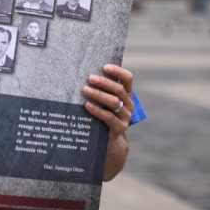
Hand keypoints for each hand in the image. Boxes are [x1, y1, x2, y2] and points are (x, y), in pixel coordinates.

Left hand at [82, 64, 133, 180]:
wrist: (108, 143)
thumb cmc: (100, 117)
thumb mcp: (103, 103)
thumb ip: (99, 91)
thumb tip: (80, 74)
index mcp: (127, 95)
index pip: (128, 79)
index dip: (117, 71)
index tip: (104, 66)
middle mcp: (129, 104)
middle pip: (118, 90)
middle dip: (103, 82)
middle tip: (89, 78)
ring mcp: (126, 117)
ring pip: (114, 102)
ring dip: (98, 94)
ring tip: (85, 90)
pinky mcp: (120, 128)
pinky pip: (109, 117)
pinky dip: (97, 110)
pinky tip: (87, 105)